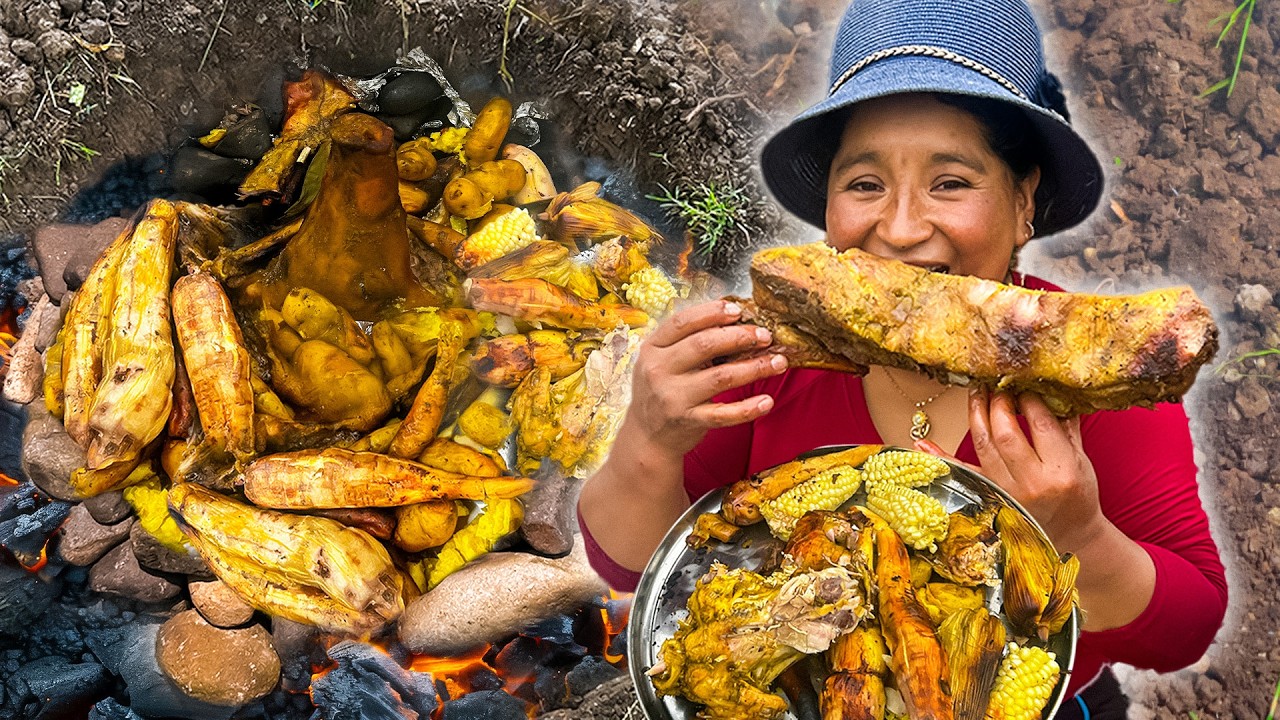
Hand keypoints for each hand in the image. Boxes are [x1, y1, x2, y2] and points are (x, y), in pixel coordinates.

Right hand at [619, 299, 787, 460]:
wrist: (646, 436)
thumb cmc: (661, 391)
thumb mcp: (662, 362)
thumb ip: (687, 343)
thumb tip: (732, 321)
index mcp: (653, 348)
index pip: (683, 322)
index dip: (712, 312)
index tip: (738, 310)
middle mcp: (659, 371)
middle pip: (704, 345)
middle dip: (740, 336)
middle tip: (765, 335)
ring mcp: (673, 398)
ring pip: (721, 377)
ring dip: (754, 368)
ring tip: (778, 362)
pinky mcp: (688, 421)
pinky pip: (724, 414)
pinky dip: (748, 408)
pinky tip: (767, 401)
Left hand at [918, 388, 1104, 552]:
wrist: (1072, 534)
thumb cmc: (1078, 493)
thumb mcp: (1081, 458)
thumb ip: (1066, 425)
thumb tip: (1052, 388)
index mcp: (1062, 469)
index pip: (1040, 423)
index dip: (1028, 398)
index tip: (1021, 382)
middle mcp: (1033, 482)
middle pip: (1005, 433)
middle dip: (997, 403)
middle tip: (994, 384)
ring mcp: (1008, 492)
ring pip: (983, 446)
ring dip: (975, 415)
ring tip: (975, 392)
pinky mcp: (991, 497)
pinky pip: (963, 474)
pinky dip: (941, 458)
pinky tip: (922, 444)